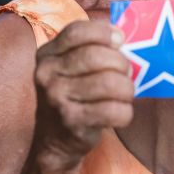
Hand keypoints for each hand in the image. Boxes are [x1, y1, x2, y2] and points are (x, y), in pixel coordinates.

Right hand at [32, 20, 133, 168]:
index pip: (76, 32)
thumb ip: (91, 48)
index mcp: (47, 54)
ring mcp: (57, 98)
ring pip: (109, 83)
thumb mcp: (70, 68)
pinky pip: (112, 110)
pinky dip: (125, 111)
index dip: (103, 32)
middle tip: (126, 72)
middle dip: (121, 63)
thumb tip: (120, 36)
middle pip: (96, 56)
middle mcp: (47, 74)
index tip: (119, 39)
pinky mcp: (71, 121)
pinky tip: (120, 112)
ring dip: (127, 88)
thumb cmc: (73, 95)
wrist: (54, 141)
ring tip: (125, 93)